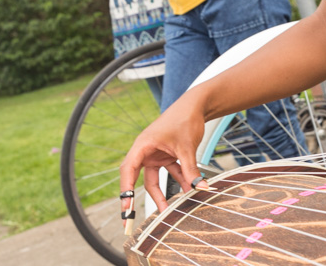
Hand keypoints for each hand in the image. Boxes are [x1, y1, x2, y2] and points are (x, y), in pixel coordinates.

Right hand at [120, 94, 208, 212]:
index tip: (126, 208)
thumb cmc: (184, 119)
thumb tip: (200, 188)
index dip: (125, 190)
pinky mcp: (166, 155)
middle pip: (138, 178)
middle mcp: (145, 150)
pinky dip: (179, 180)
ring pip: (155, 178)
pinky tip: (190, 189)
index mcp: (143, 145)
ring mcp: (155, 153)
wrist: (195, 106)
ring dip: (165, 192)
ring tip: (173, 209)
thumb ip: (191, 170)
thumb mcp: (187, 147)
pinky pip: (169, 172)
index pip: (129, 171)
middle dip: (138, 198)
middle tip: (132, 218)